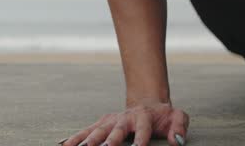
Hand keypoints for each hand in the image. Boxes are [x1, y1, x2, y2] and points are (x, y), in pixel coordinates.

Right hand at [57, 100, 189, 145]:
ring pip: (97, 131)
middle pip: (116, 130)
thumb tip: (177, 141)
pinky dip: (75, 138)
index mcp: (144, 117)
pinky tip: (64, 144)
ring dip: (87, 140)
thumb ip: (180, 126)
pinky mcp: (101, 124)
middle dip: (109, 140)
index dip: (141, 139)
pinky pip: (86, 131)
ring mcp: (111, 121)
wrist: (147, 104)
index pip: (143, 129)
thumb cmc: (163, 116)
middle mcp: (124, 118)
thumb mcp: (178, 117)